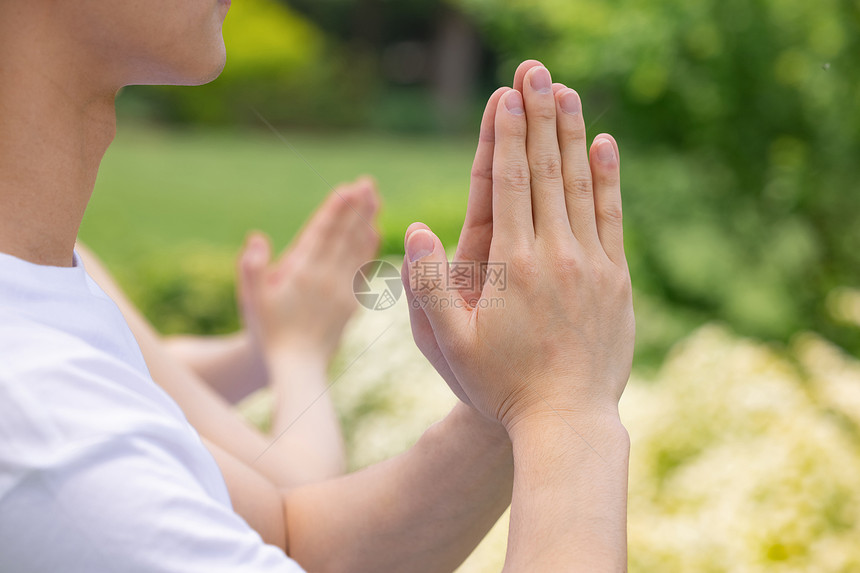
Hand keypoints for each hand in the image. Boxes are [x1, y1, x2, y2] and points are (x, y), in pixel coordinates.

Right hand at [238, 178, 380, 364]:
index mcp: (302, 274)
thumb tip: (257, 238)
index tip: (348, 188)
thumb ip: (252, 269)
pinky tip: (373, 232)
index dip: (336, 211)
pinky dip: (368, 247)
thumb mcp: (251, 300)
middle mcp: (327, 279)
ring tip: (374, 198)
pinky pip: (362, 268)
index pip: (323, 235)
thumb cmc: (267, 330)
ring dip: (366, 221)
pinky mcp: (351, 302)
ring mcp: (342, 290)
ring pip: (357, 249)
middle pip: (345, 236)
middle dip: (357, 208)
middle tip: (368, 182)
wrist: (295, 367)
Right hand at [403, 63, 633, 429]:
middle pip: (545, 170)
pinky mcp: (615, 278)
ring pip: (580, 185)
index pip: (507, 181)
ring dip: (572, 134)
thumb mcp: (447, 342)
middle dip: (539, 116)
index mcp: (510, 263)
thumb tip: (416, 227)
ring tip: (567, 92)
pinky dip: (609, 177)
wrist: (566, 421)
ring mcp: (590, 263)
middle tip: (536, 70)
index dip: (505, 133)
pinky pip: (611, 216)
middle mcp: (553, 253)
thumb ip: (428, 283)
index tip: (507, 93)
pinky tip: (606, 144)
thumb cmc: (499, 384)